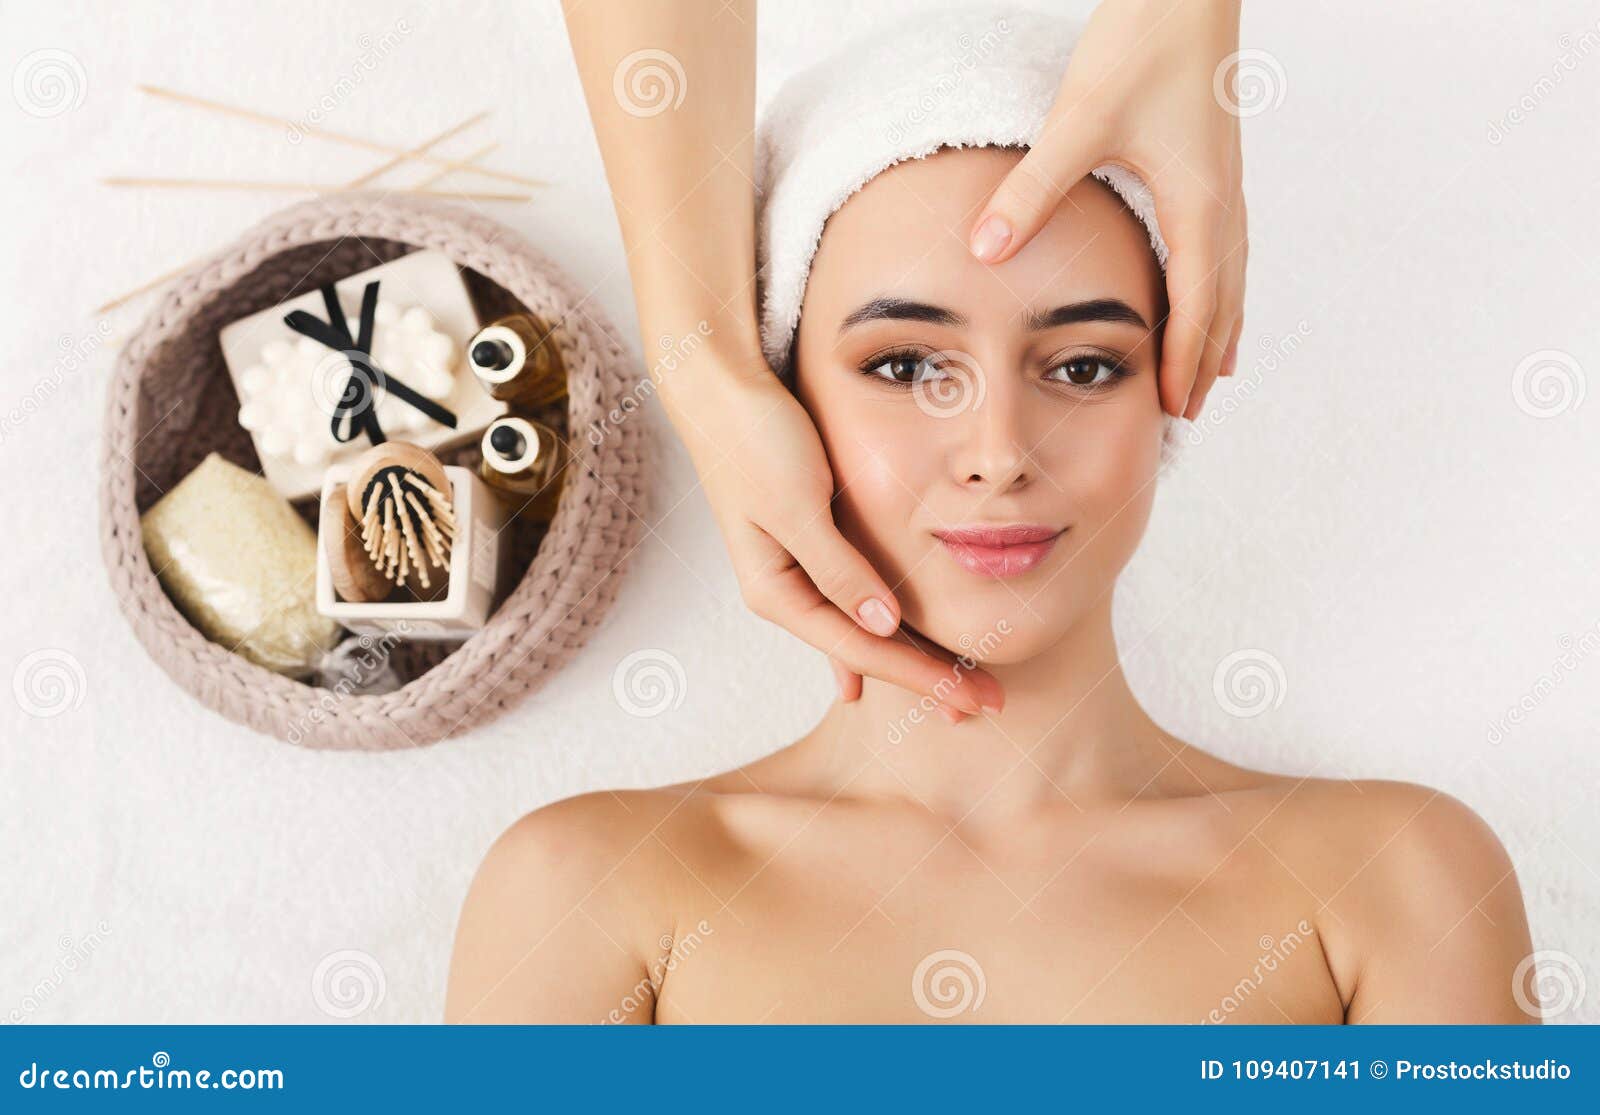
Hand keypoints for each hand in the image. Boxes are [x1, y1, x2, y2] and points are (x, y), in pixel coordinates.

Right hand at [665, 351, 1004, 719]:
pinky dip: (882, 630)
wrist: (719, 389)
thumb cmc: (755, 439)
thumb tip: (882, 625)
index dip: (921, 676)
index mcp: (776, 592)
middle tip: (988, 703)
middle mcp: (784, 593)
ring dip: (913, 657)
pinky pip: (856, 601)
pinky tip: (887, 663)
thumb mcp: (797, 504)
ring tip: (960, 687)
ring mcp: (796, 573)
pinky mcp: (809, 546)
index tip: (971, 696)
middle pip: (867, 651)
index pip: (862, 650)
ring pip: (865, 630)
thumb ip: (837, 567)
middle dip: (927, 679)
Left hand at [968, 0, 1248, 420]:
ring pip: (1232, 278)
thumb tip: (983, 249)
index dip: (1183, 360)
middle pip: (1224, 303)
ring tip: (1208, 375)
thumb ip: (1032, 191)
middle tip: (1186, 413)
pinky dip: (1221, 289)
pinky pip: (1227, 249)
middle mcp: (1224, 203)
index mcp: (1199, 205)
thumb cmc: (1143, 46)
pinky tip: (1211, 293)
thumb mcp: (1078, 123)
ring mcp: (1226, 185)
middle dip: (1204, 360)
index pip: (1197, 306)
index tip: (1172, 407)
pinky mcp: (1216, 167)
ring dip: (1219, 330)